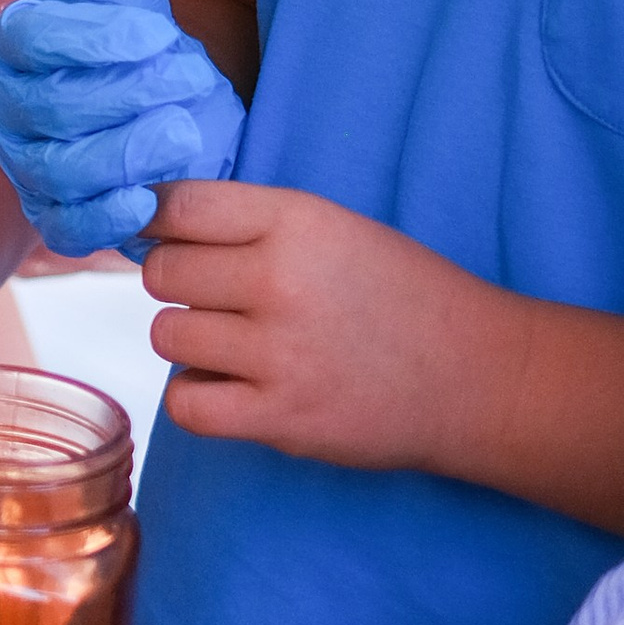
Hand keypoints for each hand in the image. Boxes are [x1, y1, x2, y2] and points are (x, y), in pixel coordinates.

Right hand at [0, 0, 244, 256]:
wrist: (159, 98)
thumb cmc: (133, 35)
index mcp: (15, 43)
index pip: (28, 38)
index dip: (91, 36)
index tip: (158, 30)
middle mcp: (11, 108)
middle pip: (50, 108)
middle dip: (126, 92)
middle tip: (189, 74)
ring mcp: (29, 167)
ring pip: (60, 170)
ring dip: (126, 152)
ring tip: (184, 129)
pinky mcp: (57, 217)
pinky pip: (67, 229)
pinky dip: (106, 219)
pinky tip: (151, 198)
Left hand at [143, 178, 491, 468]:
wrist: (476, 376)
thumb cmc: (400, 297)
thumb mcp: (333, 229)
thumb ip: (249, 225)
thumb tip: (148, 227)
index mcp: (297, 221)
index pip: (178, 206)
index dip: (156, 224)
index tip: (162, 239)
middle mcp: (281, 279)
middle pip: (161, 273)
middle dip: (180, 286)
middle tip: (222, 300)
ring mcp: (279, 352)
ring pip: (167, 336)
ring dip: (191, 343)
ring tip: (239, 346)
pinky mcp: (280, 417)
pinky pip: (185, 404)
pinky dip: (198, 398)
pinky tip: (232, 388)